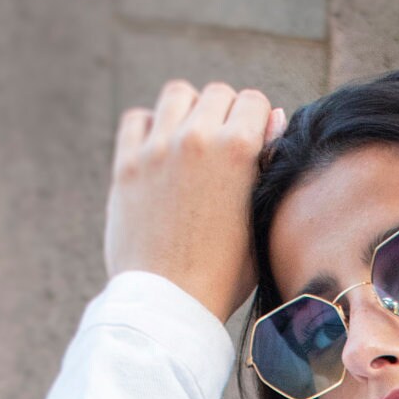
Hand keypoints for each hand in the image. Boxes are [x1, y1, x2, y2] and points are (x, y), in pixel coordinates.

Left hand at [103, 79, 288, 317]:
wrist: (170, 305)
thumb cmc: (223, 273)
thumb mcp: (260, 220)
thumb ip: (266, 165)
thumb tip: (272, 119)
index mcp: (238, 151)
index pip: (253, 101)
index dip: (257, 122)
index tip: (252, 145)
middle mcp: (196, 139)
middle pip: (216, 94)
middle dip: (225, 115)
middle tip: (222, 150)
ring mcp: (157, 149)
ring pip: (176, 95)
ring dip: (188, 111)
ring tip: (190, 144)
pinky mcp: (127, 164)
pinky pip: (137, 119)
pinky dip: (149, 127)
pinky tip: (159, 154)